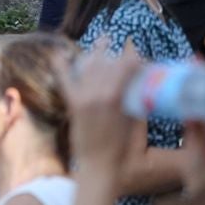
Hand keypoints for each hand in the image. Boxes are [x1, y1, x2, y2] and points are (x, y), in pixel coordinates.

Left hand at [68, 47, 142, 167]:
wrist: (98, 166)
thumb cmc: (122, 148)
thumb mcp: (134, 120)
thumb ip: (135, 98)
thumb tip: (139, 83)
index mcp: (116, 96)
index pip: (128, 65)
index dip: (137, 59)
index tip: (144, 60)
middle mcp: (98, 92)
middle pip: (110, 63)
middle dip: (121, 55)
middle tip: (128, 52)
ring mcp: (84, 97)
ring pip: (91, 66)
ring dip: (98, 52)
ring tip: (104, 39)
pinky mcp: (74, 104)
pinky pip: (66, 80)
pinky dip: (62, 67)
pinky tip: (60, 54)